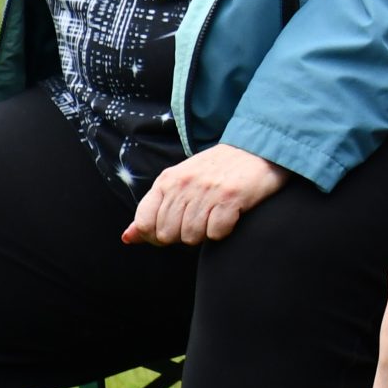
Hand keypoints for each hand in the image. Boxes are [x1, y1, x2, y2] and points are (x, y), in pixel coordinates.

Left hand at [124, 145, 286, 245]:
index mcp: (167, 180)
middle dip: (183, 234)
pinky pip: (216, 233)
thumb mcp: (180, 183)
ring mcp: (207, 190)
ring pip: (191, 237)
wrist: (259, 149)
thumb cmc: (218, 170)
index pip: (145, 223)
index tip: (175, 227)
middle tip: (202, 217)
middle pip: (167, 235)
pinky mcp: (230, 197)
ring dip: (205, 232)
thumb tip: (127, 238)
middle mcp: (184, 183)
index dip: (157, 235)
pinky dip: (224, 230)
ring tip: (217, 214)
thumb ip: (154, 210)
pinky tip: (231, 214)